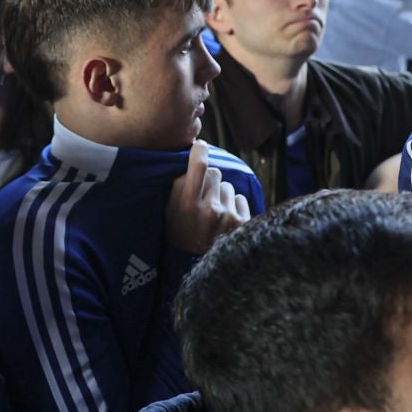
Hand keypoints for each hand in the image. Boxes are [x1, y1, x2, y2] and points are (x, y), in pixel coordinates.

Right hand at [166, 140, 249, 254]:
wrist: (195, 265)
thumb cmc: (179, 232)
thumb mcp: (169, 210)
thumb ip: (180, 184)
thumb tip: (197, 156)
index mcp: (188, 205)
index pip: (199, 166)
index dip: (200, 151)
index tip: (201, 146)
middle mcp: (209, 210)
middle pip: (215, 172)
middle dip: (208, 180)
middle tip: (201, 196)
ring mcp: (228, 217)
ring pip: (227, 186)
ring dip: (220, 194)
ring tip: (211, 213)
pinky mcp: (242, 223)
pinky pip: (239, 198)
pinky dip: (232, 205)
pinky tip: (223, 219)